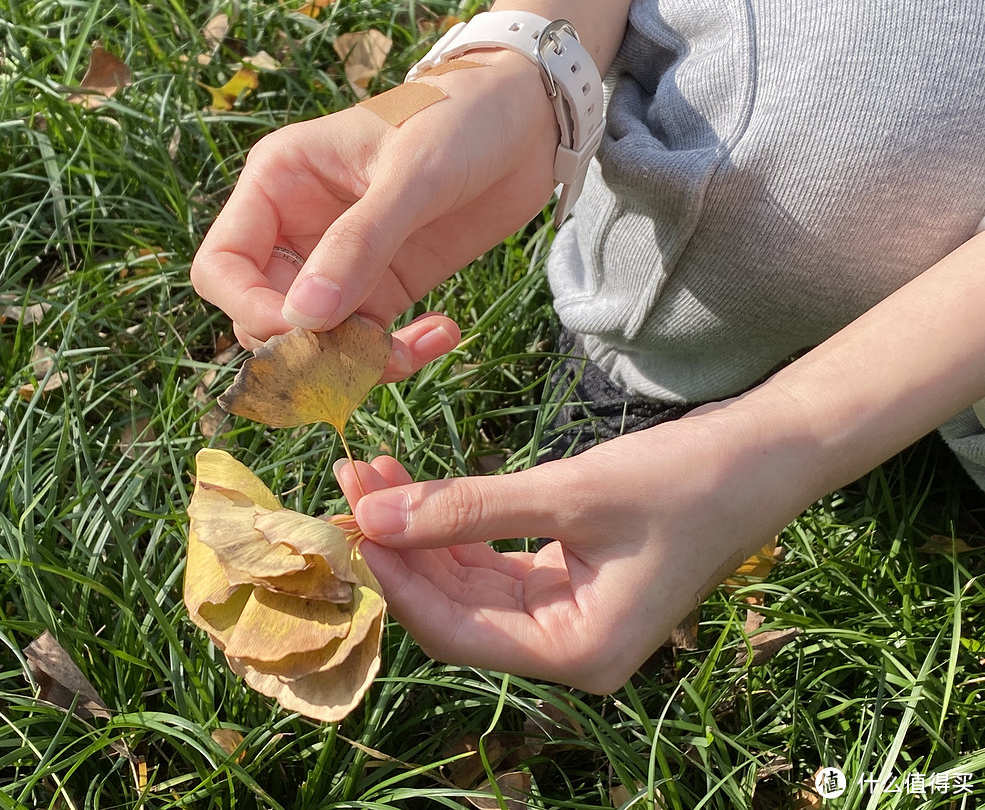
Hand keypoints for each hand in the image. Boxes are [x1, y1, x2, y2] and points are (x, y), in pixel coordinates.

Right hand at [191, 51, 558, 379]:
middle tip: (366, 353)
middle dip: (307, 348)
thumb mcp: (411, 175)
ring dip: (355, 365)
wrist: (529, 124)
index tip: (304, 330)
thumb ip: (359, 244)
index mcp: (278, 184)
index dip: (249, 309)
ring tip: (411, 352)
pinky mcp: (385, 289)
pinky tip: (443, 333)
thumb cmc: (460, 120)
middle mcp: (298, 229)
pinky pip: (368, 344)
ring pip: (316, 341)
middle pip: (263, 316)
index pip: (223, 266)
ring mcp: (341, 265)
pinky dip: (396, 356)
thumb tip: (305, 318)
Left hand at [335, 410, 796, 692]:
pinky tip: (420, 488)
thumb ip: (470, 508)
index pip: (456, 632)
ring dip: (422, 530)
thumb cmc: (686, 481)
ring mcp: (567, 615)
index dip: (397, 580)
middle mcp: (567, 646)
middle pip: (455, 608)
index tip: (350, 522)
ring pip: (469, 582)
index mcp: (578, 653)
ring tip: (374, 473)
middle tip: (353, 482)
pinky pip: (495, 561)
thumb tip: (374, 514)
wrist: (766, 456)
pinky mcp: (568, 579)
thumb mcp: (571, 494)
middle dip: (401, 547)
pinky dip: (458, 525)